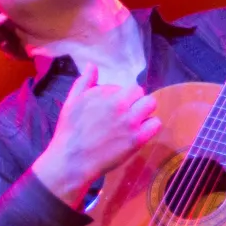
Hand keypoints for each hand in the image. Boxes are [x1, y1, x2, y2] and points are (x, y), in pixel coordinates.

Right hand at [31, 65, 160, 204]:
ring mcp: (130, 122)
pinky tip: (140, 132)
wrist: (72, 160)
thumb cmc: (69, 131)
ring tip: (134, 121)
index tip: (115, 107)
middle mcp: (120, 104)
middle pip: (140, 92)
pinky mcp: (137, 138)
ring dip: (145, 111)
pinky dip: (150, 126)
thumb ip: (84, 82)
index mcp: (105, 93)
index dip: (122, 96)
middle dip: (135, 101)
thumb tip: (92, 65)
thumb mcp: (72, 101)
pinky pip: (156, 124)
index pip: (126, 87)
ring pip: (151, 104)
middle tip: (126, 114)